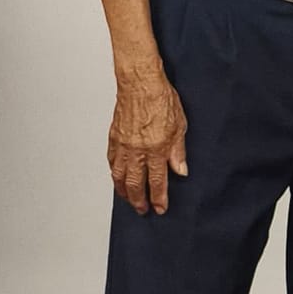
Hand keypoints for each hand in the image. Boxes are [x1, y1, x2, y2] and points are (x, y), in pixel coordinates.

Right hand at [107, 63, 187, 213]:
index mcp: (156, 148)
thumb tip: (181, 170)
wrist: (140, 84)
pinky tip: (117, 179)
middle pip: (135, 184)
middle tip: (142, 210)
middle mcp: (137, 151)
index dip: (159, 198)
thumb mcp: (180, 125)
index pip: (157, 181)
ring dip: (124, 192)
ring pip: (119, 177)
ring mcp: (123, 146)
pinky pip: (111, 163)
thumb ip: (178, 151)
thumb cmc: (161, 99)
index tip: (160, 208)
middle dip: (139, 200)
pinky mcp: (114, 139)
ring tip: (129, 200)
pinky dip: (114, 174)